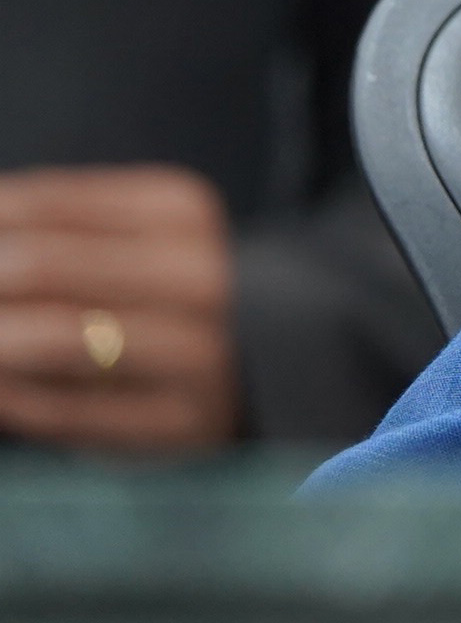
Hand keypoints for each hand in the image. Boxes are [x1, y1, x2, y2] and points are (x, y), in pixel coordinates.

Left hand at [0, 167, 240, 449]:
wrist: (269, 364)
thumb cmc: (168, 291)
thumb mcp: (132, 235)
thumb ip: (53, 226)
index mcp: (180, 210)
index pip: (41, 203)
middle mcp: (200, 273)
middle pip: (40, 265)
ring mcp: (197, 351)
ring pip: (55, 337)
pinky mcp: (176, 422)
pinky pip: (63, 411)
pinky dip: (11, 398)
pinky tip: (4, 390)